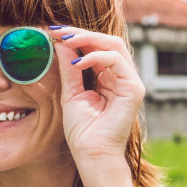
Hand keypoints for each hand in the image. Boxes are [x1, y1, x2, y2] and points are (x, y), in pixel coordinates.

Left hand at [50, 26, 144, 164]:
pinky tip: (78, 62)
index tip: (53, 32)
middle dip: (81, 33)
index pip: (95, 47)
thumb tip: (61, 43)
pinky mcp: (134, 89)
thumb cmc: (82, 131)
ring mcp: (130, 82)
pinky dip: (97, 57)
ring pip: (114, 45)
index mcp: (108, 77)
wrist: (92, 155)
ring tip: (66, 41)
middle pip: (106, 41)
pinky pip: (117, 61)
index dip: (76, 36)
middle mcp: (121, 77)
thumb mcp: (70, 93)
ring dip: (88, 39)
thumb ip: (69, 68)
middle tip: (58, 31)